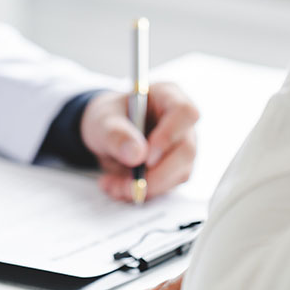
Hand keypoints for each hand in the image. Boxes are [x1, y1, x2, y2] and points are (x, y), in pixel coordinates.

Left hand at [81, 83, 198, 201]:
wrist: (105, 134)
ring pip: (179, 173)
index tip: (147, 157)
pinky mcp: (175, 169)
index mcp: (168, 97)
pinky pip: (166, 186)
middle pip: (186, 150)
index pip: (185, 113)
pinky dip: (141, 192)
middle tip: (128, 184)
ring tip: (113, 185)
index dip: (170, 136)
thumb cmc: (108, 118)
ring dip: (147, 187)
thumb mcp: (103, 121)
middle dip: (157, 174)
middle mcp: (181, 123)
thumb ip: (116, 134)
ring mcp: (181, 148)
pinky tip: (118, 187)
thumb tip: (137, 155)